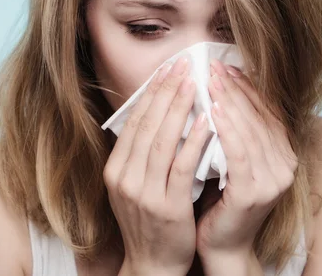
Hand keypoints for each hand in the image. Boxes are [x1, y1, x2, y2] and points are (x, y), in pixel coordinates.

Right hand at [103, 56, 211, 275]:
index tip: (166, 70)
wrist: (152, 263)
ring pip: (162, 140)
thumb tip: (155, 115)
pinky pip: (181, 166)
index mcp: (115, 169)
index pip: (133, 122)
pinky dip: (194, 141)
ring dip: (179, 108)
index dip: (151, 94)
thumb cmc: (148, 220)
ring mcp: (143, 192)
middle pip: (147, 125)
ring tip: (194, 83)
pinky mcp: (167, 205)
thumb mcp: (133, 185)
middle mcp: (124, 177)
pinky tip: (206, 121)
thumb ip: (139, 155)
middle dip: (165, 92)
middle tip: (181, 65)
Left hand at [195, 59, 297, 261]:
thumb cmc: (221, 197)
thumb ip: (235, 130)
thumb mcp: (233, 158)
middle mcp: (284, 165)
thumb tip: (220, 91)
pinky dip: (227, 130)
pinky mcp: (253, 193)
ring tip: (211, 81)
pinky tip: (213, 111)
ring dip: (230, 103)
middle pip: (258, 117)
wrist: (222, 243)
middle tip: (214, 66)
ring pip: (250, 131)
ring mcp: (271, 180)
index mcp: (282, 154)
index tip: (226, 66)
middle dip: (235, 89)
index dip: (247, 87)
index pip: (266, 112)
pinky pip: (240, 153)